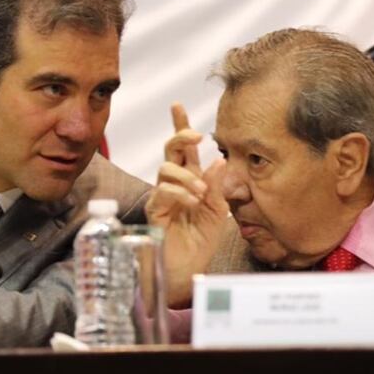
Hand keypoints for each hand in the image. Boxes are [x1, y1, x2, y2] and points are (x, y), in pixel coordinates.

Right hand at [146, 103, 228, 307]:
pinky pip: (162, 191)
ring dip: (186, 176)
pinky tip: (191, 203)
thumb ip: (218, 186)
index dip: (180, 125)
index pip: (186, 148)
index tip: (177, 105)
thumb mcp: (218, 211)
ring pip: (166, 168)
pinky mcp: (154, 211)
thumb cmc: (200, 241)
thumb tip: (219, 159)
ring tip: (201, 193)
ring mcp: (162, 196)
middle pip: (170, 149)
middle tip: (196, 136)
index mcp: (191, 179)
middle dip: (180, 136)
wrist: (187, 268)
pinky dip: (179, 193)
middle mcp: (174, 183)